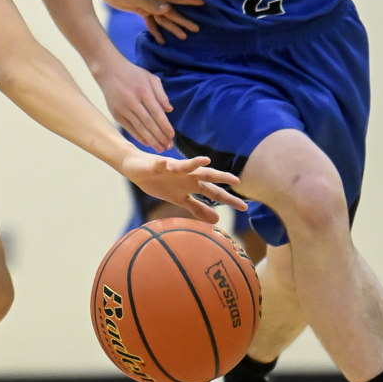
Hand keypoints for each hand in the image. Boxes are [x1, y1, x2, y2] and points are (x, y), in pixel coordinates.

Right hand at [94, 57, 176, 150]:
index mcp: (143, 91)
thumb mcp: (150, 78)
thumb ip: (161, 94)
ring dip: (150, 140)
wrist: (109, 71)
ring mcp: (122, 109)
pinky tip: (147, 143)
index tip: (172, 135)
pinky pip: (129, 128)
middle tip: (168, 146)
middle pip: (148, 123)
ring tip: (160, 148)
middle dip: (160, 136)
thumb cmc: (133, 74)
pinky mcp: (116, 114)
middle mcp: (132, 101)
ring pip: (139, 128)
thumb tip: (169, 110)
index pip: (156, 112)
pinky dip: (138, 137)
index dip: (165, 125)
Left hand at [104, 0, 201, 43]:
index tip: (202, 2)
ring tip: (184, 37)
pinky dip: (156, 30)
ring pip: (163, 18)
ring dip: (172, 27)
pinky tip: (161, 40)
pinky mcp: (141, 9)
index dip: (188, 0)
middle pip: (171, 12)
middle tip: (196, 29)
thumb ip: (150, 3)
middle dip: (183, 20)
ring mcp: (148, 4)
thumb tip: (167, 9)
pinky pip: (151, 22)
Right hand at [120, 151, 246, 223]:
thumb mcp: (180, 200)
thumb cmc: (161, 182)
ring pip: (187, 165)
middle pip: (207, 176)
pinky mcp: (158, 165)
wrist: (138, 168)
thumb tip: (218, 220)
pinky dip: (164, 164)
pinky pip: (161, 164)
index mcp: (192, 185)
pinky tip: (166, 163)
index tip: (245, 207)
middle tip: (237, 181)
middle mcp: (187, 175)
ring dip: (196, 163)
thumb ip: (198, 209)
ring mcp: (173, 169)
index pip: (214, 194)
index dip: (228, 199)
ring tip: (206, 161)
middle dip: (221, 178)